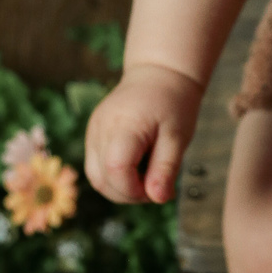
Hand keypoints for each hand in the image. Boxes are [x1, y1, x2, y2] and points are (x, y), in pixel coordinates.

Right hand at [84, 63, 204, 204]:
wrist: (159, 74)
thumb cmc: (173, 104)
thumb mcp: (178, 136)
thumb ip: (166, 168)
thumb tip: (158, 199)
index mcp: (124, 126)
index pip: (116, 170)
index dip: (135, 190)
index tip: (158, 189)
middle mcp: (101, 128)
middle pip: (101, 179)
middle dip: (128, 194)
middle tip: (156, 187)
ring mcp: (93, 130)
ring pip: (95, 176)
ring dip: (119, 188)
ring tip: (147, 178)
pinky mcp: (93, 133)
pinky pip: (96, 165)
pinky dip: (114, 176)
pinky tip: (137, 168)